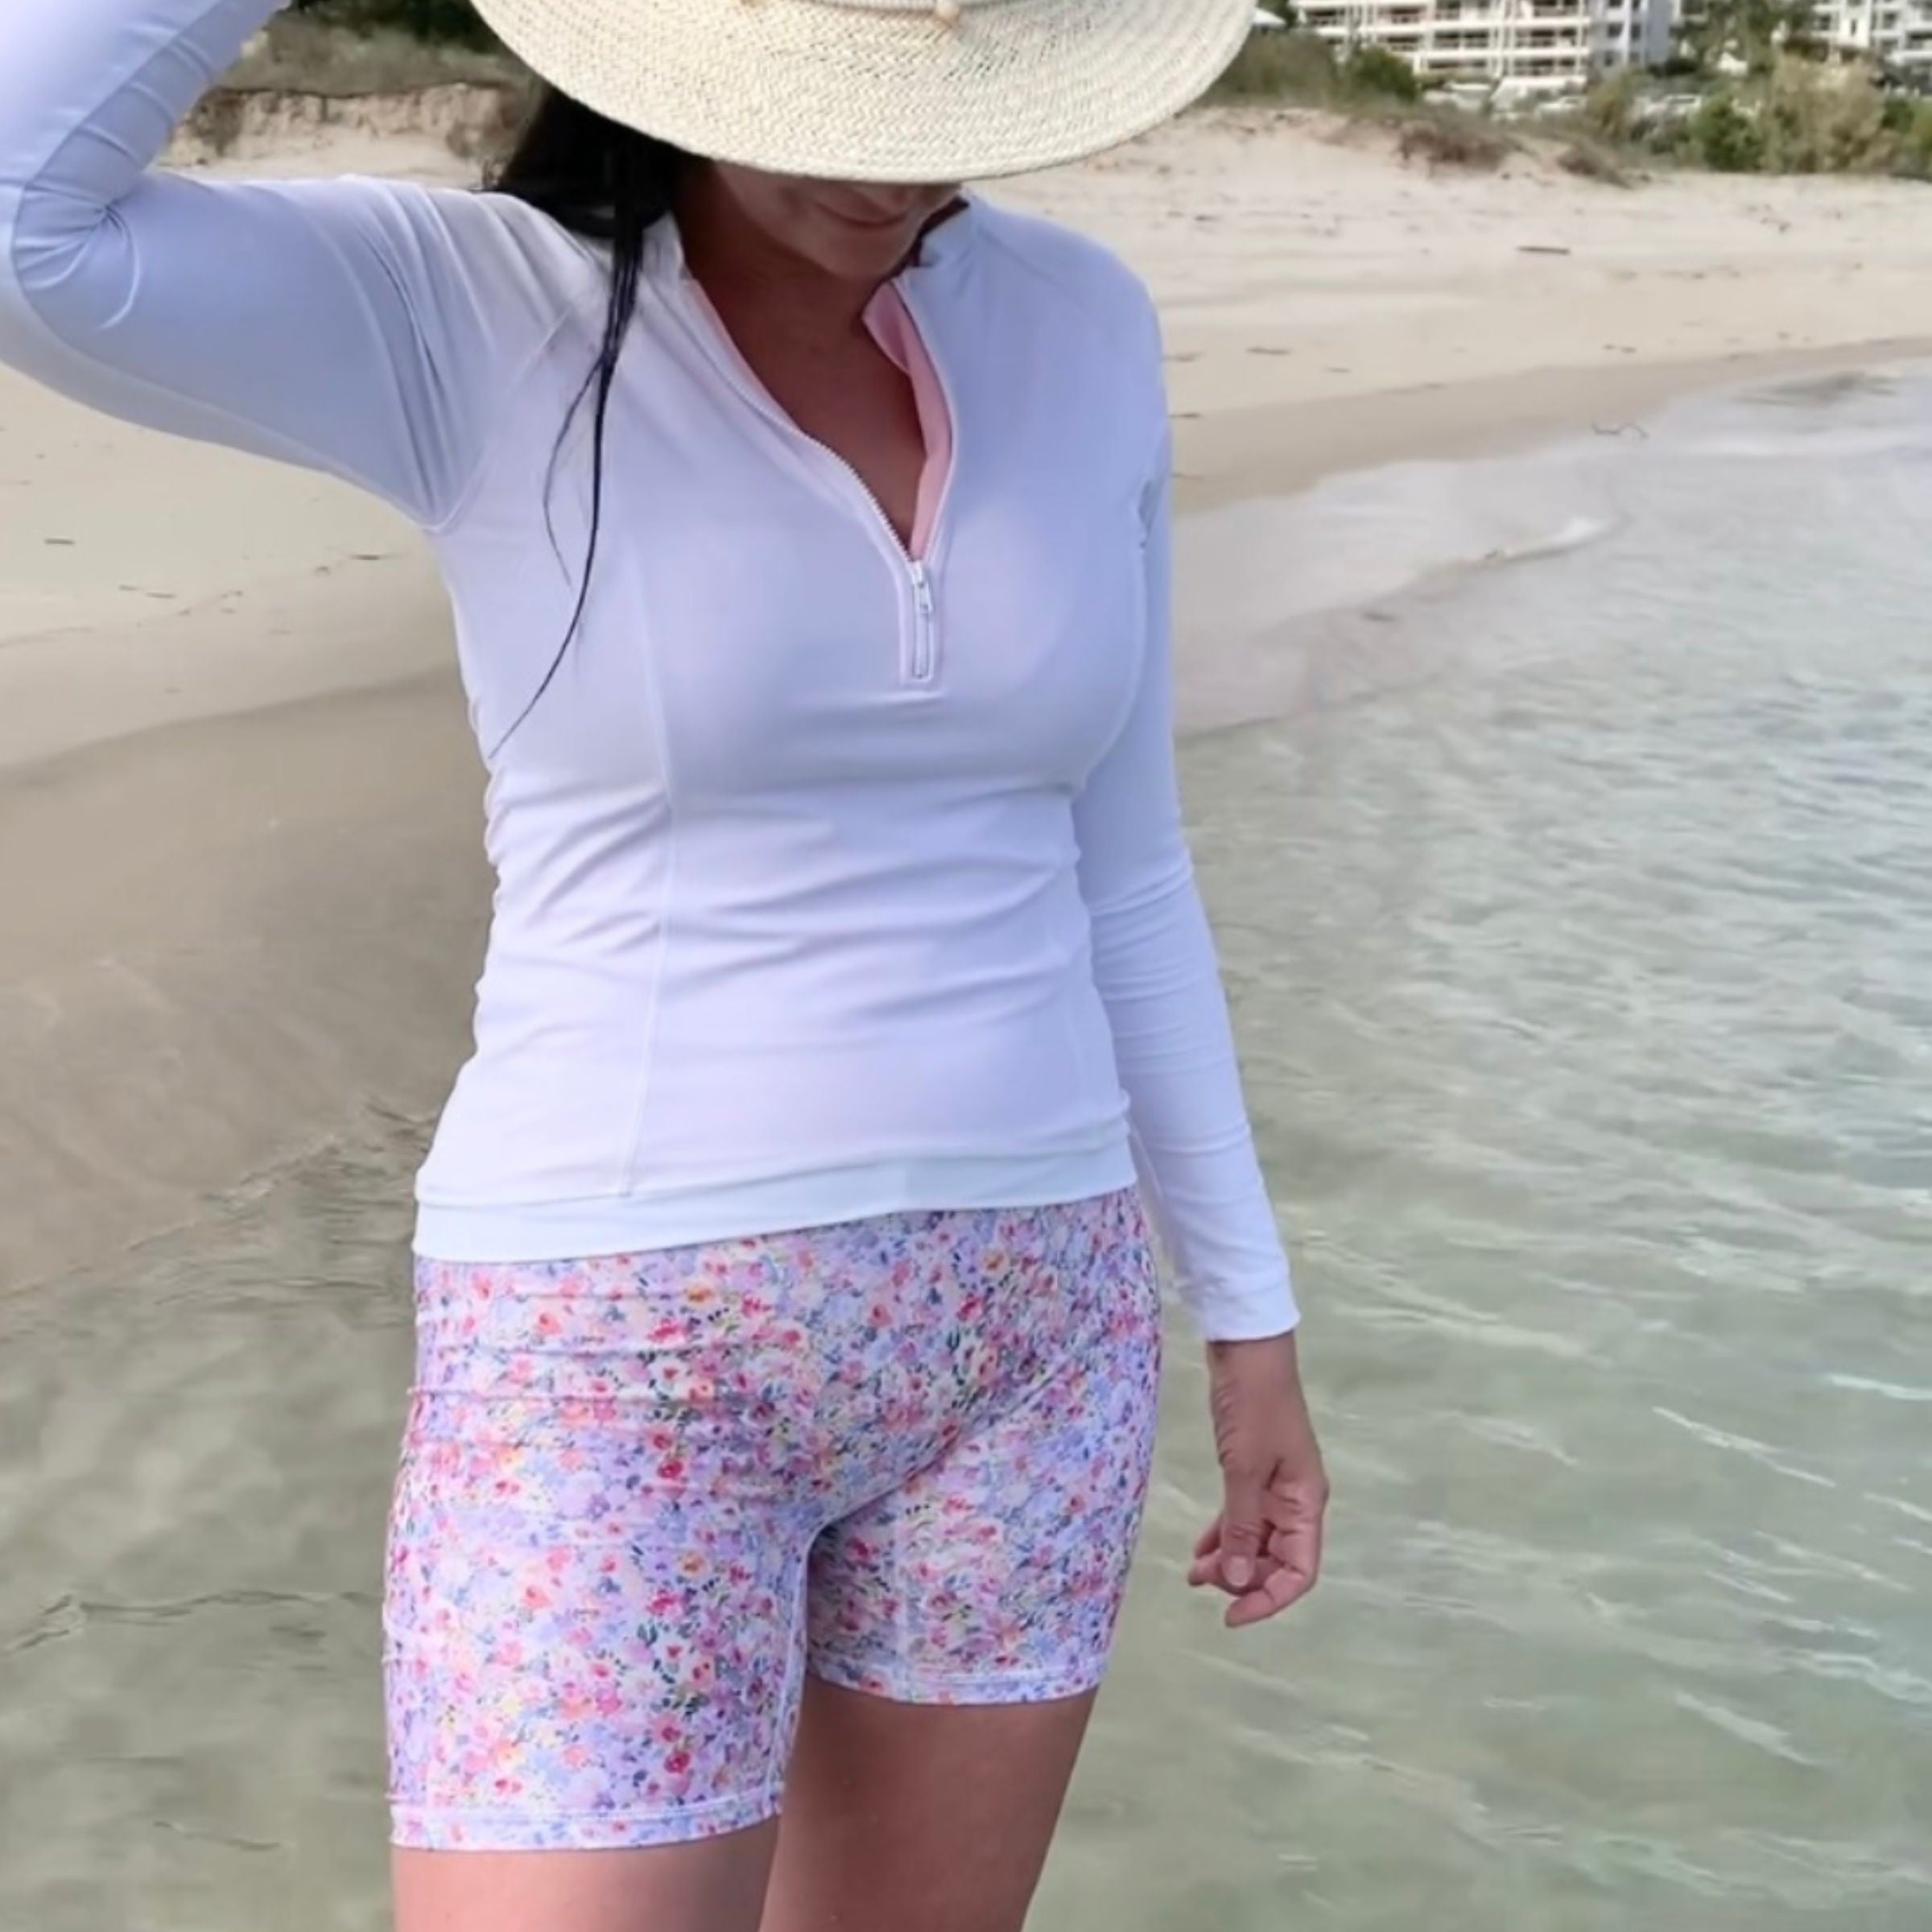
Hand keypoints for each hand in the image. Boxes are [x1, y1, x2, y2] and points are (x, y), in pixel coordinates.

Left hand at [1188, 1331, 1327, 1628]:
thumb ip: (1243, 1527)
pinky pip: (1244, 1518)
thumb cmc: (1253, 1406)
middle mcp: (1297, 1501)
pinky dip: (1226, 1535)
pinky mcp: (1254, 1472)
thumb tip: (1239, 1580)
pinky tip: (1201, 1549)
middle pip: (1278, 1561)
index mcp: (1306, 1503)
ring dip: (1231, 1561)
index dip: (1269, 1600)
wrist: (1246, 1350)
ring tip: (1194, 1573)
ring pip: (1258, 1541)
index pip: (1300, 1571)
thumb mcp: (1244, 1469)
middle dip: (1243, 1580)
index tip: (1231, 1617)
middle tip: (1202, 1581)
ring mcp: (1276, 1487)